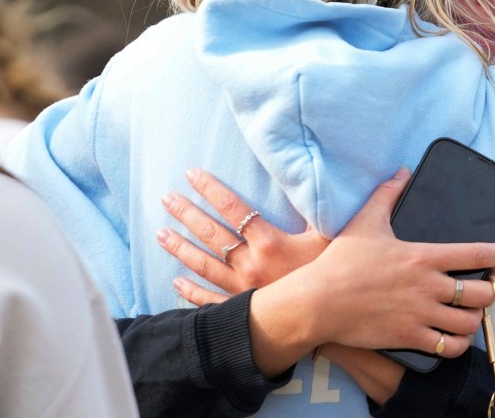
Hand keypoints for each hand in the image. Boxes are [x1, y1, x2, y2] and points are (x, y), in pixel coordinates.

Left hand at [157, 168, 328, 304]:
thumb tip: (310, 181)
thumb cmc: (333, 275)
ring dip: (181, 248)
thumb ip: (316, 209)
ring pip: (204, 265)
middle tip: (167, 198)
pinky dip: (191, 292)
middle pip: (212, 234)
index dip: (211, 189)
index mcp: (270, 243)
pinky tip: (176, 282)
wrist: (330, 319)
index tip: (192, 174)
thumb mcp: (330, 236)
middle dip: (187, 213)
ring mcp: (243, 290)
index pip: (234, 209)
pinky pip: (210, 301)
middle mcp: (250, 265)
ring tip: (160, 233)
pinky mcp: (242, 310)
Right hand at [270, 168, 494, 357]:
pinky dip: (459, 344)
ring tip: (472, 313)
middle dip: (492, 291)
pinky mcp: (410, 337)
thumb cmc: (341, 261)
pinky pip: (449, 347)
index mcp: (423, 256)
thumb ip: (388, 194)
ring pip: (470, 322)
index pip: (477, 253)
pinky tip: (456, 338)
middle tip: (489, 287)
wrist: (319, 302)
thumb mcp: (366, 221)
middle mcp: (428, 286)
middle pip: (483, 293)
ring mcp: (421, 313)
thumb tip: (403, 172)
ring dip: (477, 319)